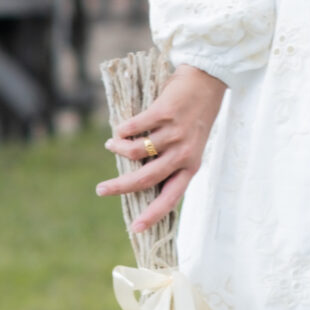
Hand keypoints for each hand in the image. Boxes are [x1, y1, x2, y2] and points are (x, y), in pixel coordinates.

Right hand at [97, 64, 227, 235]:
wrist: (208, 80)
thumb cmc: (195, 115)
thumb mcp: (190, 144)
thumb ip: (169, 160)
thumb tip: (136, 176)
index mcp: (192, 165)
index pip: (171, 197)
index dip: (153, 214)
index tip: (136, 229)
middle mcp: (184, 152)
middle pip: (146, 178)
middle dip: (119, 187)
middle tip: (100, 190)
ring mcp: (175, 133)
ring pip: (135, 151)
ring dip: (118, 149)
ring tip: (112, 145)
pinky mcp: (165, 113)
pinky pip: (133, 128)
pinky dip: (122, 130)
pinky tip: (120, 129)